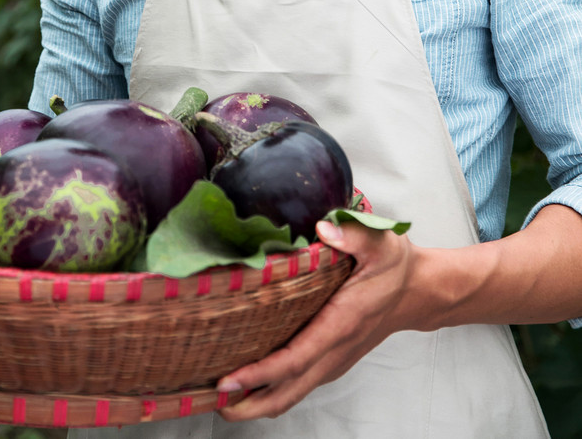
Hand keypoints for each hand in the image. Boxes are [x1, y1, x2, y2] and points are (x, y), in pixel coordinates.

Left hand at [217, 219, 418, 420]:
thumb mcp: (381, 243)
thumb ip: (354, 234)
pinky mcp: (333, 358)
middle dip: (252, 402)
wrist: (417, 291)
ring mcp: (335, 358)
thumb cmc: (396, 267)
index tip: (231, 379)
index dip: (262, 373)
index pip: (296, 358)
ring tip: (224, 401)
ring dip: (260, 401)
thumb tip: (323, 230)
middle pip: (290, 389)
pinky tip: (254, 384)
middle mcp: (336, 349)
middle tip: (215, 402)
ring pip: (294, 392)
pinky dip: (275, 390)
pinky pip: (301, 382)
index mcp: (342, 323)